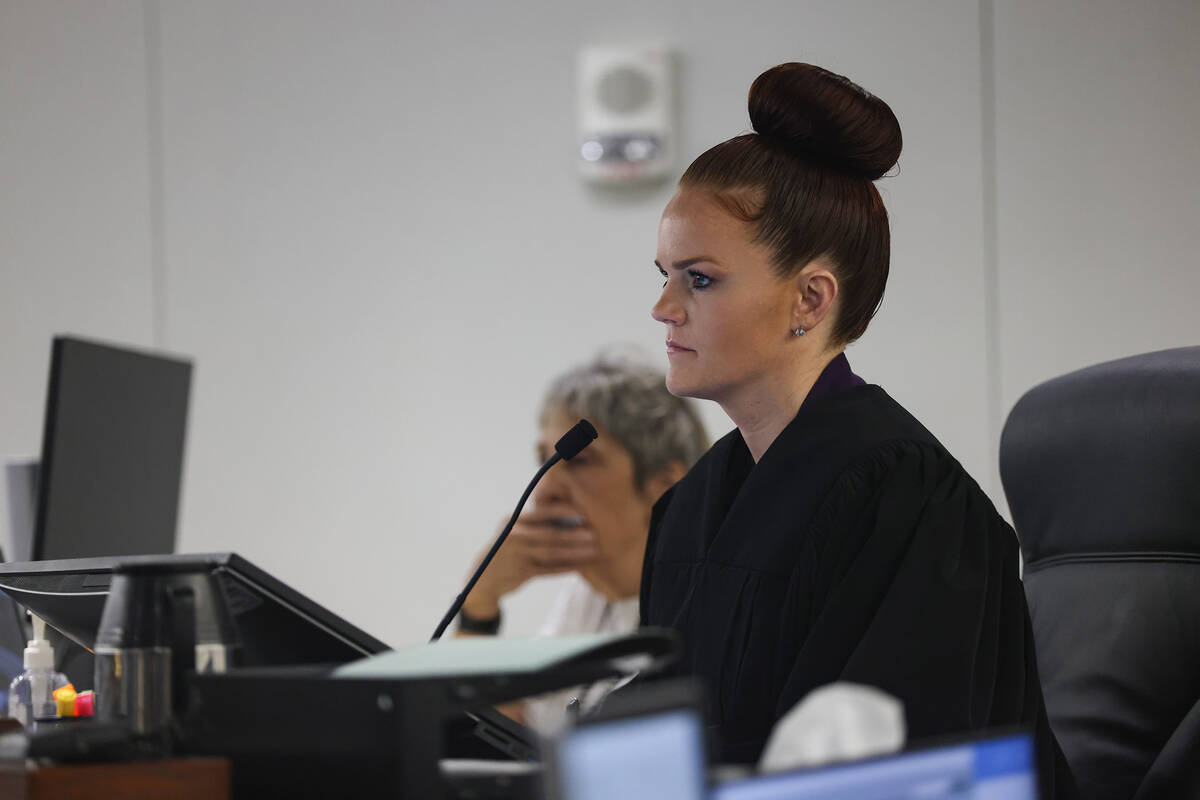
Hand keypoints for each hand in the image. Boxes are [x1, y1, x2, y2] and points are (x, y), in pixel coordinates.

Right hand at [461, 505, 597, 618]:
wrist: (483, 577)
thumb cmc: (506, 549)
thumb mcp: (513, 531)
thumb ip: (534, 524)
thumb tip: (570, 517)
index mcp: (513, 521)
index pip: (541, 513)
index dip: (563, 512)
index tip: (582, 512)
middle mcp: (513, 536)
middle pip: (550, 534)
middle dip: (574, 534)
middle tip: (593, 533)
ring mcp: (517, 555)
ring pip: (552, 553)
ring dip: (574, 552)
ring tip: (592, 550)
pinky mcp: (522, 572)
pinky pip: (549, 569)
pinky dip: (566, 567)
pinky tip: (580, 565)